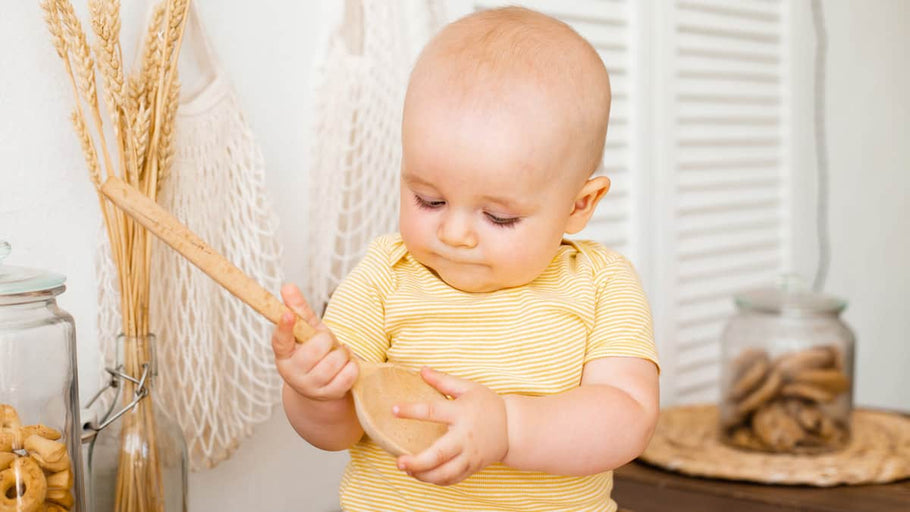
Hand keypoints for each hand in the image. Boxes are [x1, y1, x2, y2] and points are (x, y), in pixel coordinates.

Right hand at [271, 283, 358, 400]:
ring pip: (334, 361)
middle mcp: (292, 372)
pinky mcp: (328, 395)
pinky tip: (345, 366)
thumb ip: (299, 310)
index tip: (288, 315)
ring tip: (337, 354)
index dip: (284, 327)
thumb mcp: (307, 331)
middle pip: (316, 348)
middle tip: (327, 342)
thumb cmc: (314, 352)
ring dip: (341, 353)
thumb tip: (287, 286)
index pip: (280, 341)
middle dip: (327, 340)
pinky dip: (352, 366)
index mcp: (283, 354)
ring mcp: (310, 386)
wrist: (322, 387)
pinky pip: (348, 374)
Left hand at [393, 367, 507, 485]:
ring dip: (424, 475)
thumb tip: (421, 370)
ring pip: (444, 473)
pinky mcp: (472, 467)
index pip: (432, 411)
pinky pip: (452, 479)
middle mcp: (465, 437)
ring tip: (407, 470)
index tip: (393, 410)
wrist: (514, 428)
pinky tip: (422, 476)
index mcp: (461, 413)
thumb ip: (444, 381)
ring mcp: (470, 455)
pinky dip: (436, 481)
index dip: (411, 411)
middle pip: (438, 454)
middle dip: (417, 462)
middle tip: (399, 462)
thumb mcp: (469, 388)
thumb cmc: (489, 405)